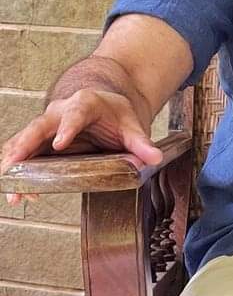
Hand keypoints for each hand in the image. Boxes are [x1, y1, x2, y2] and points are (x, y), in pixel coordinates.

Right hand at [1, 89, 161, 204]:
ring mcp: (46, 127)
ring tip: (10, 189)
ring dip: (13, 164)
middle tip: (14, 164)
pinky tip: (14, 191)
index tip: (59, 143)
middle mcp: (59, 112)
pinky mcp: (39, 142)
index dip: (67, 128)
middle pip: (38, 126)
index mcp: (85, 104)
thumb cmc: (114, 114)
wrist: (105, 105)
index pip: (75, 114)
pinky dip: (16, 171)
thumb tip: (154, 158)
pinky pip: (22, 154)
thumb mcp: (131, 125)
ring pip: (23, 141)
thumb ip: (141, 142)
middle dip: (25, 145)